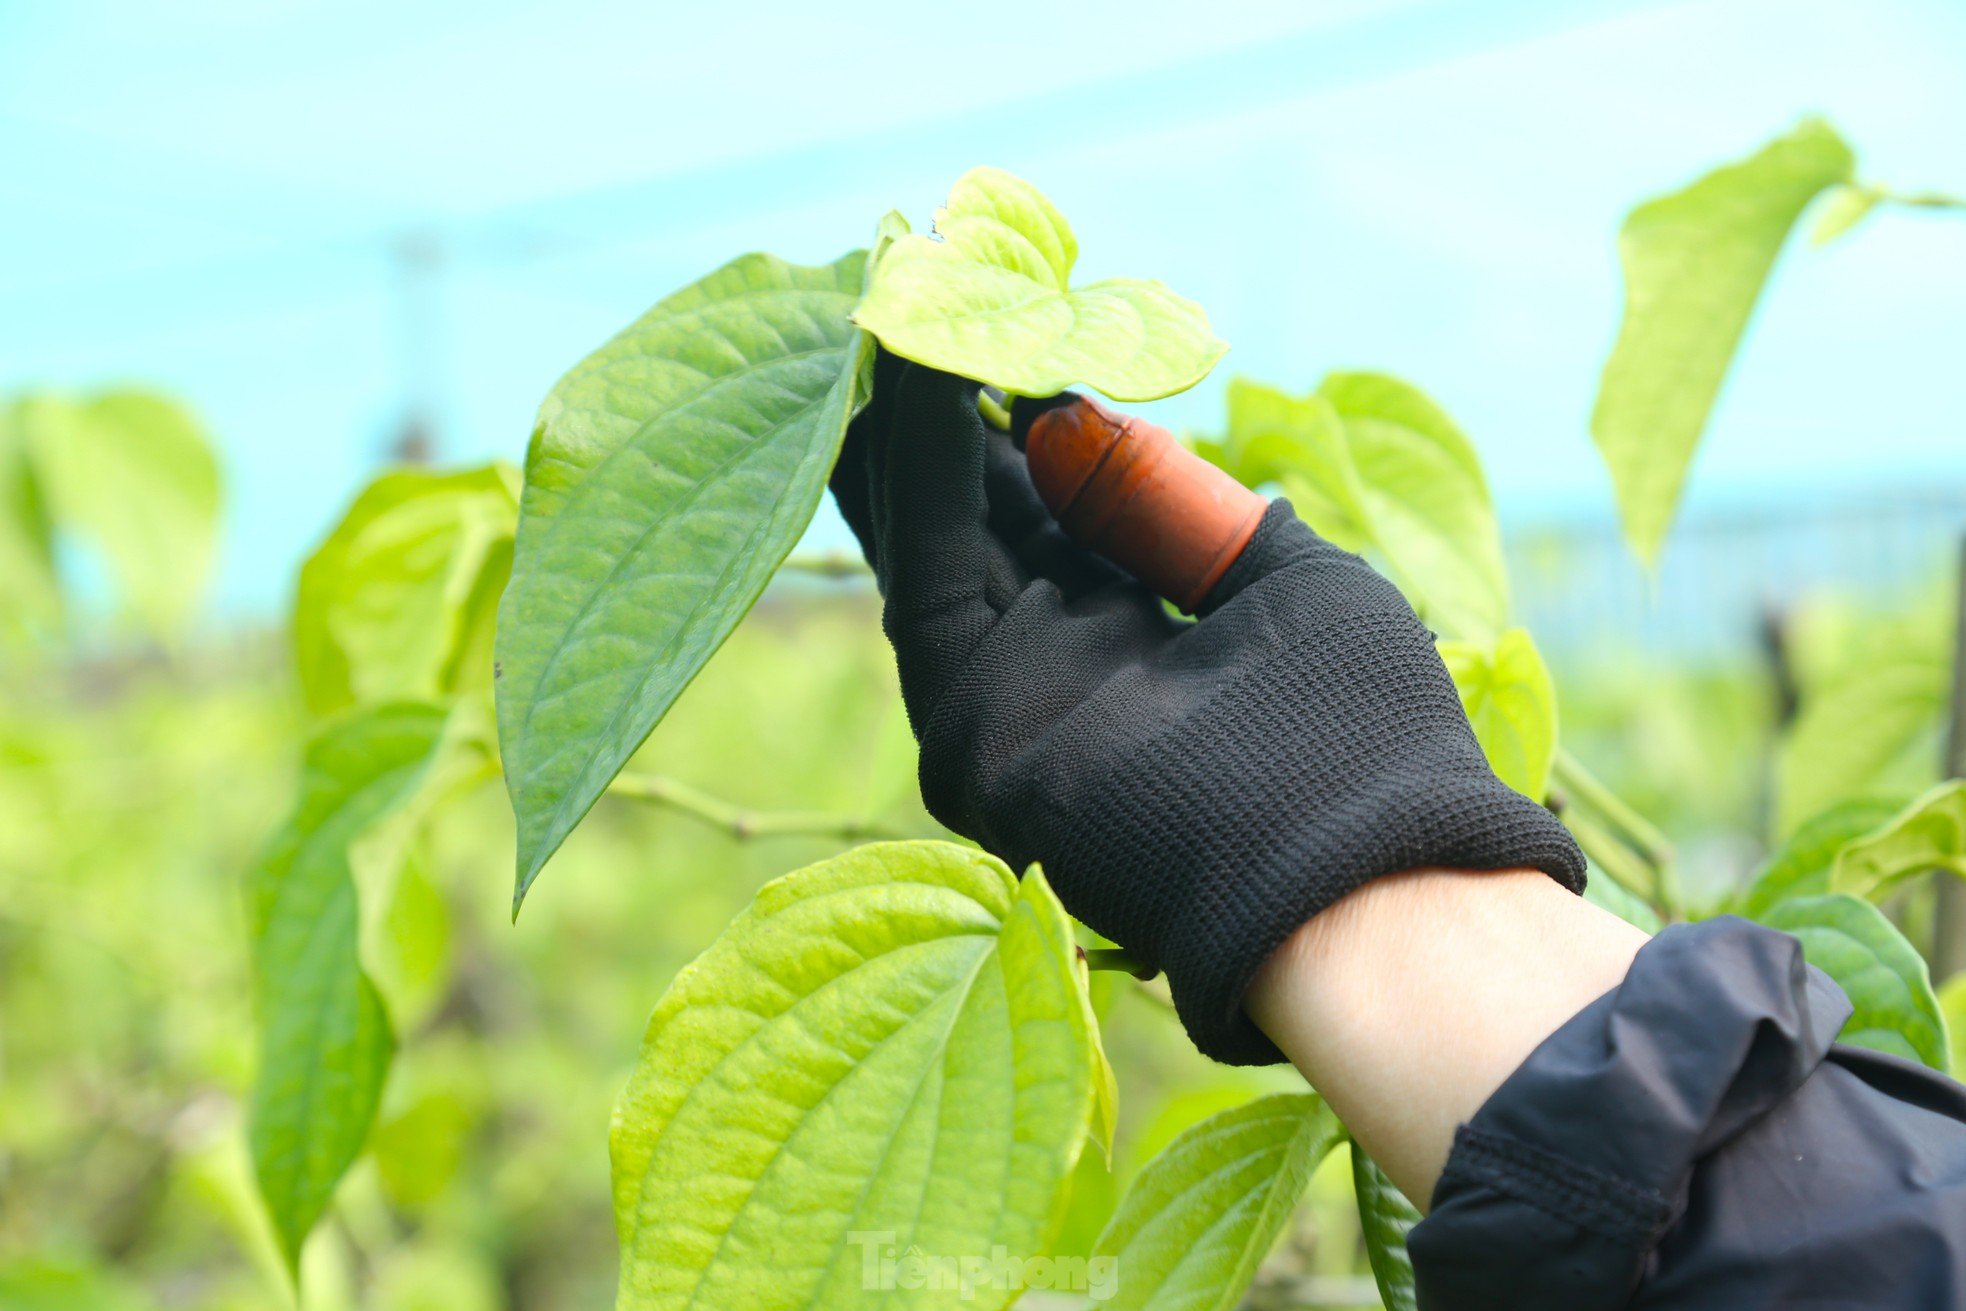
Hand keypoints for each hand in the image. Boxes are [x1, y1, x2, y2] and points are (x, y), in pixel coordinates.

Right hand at [830, 352, 1585, 1062]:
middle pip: (974, 516)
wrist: (1365, 886)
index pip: (1055, 505)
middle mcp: (1060, 662)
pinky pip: (924, 577)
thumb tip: (1074, 423)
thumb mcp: (1282, 582)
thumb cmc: (1361, 737)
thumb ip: (1173, 507)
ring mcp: (1006, 699)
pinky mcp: (970, 724)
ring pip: (928, 538)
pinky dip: (914, 470)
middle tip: (911, 283)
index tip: (1004, 310)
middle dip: (939, 406)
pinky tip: (915, 367)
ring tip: (893, 289)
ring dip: (905, 419)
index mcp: (1138, 634)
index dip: (1023, 411)